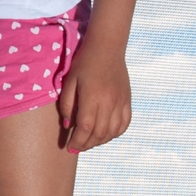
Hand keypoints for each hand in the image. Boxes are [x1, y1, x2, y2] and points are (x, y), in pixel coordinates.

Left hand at [57, 36, 131, 153]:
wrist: (107, 48)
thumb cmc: (84, 63)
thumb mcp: (69, 82)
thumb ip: (67, 105)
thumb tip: (68, 126)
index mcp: (93, 97)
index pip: (85, 128)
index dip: (77, 141)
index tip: (70, 147)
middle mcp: (109, 102)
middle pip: (99, 133)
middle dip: (86, 145)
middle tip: (77, 147)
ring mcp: (121, 102)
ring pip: (113, 132)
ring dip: (100, 141)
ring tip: (89, 142)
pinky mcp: (128, 100)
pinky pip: (125, 124)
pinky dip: (115, 133)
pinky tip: (105, 134)